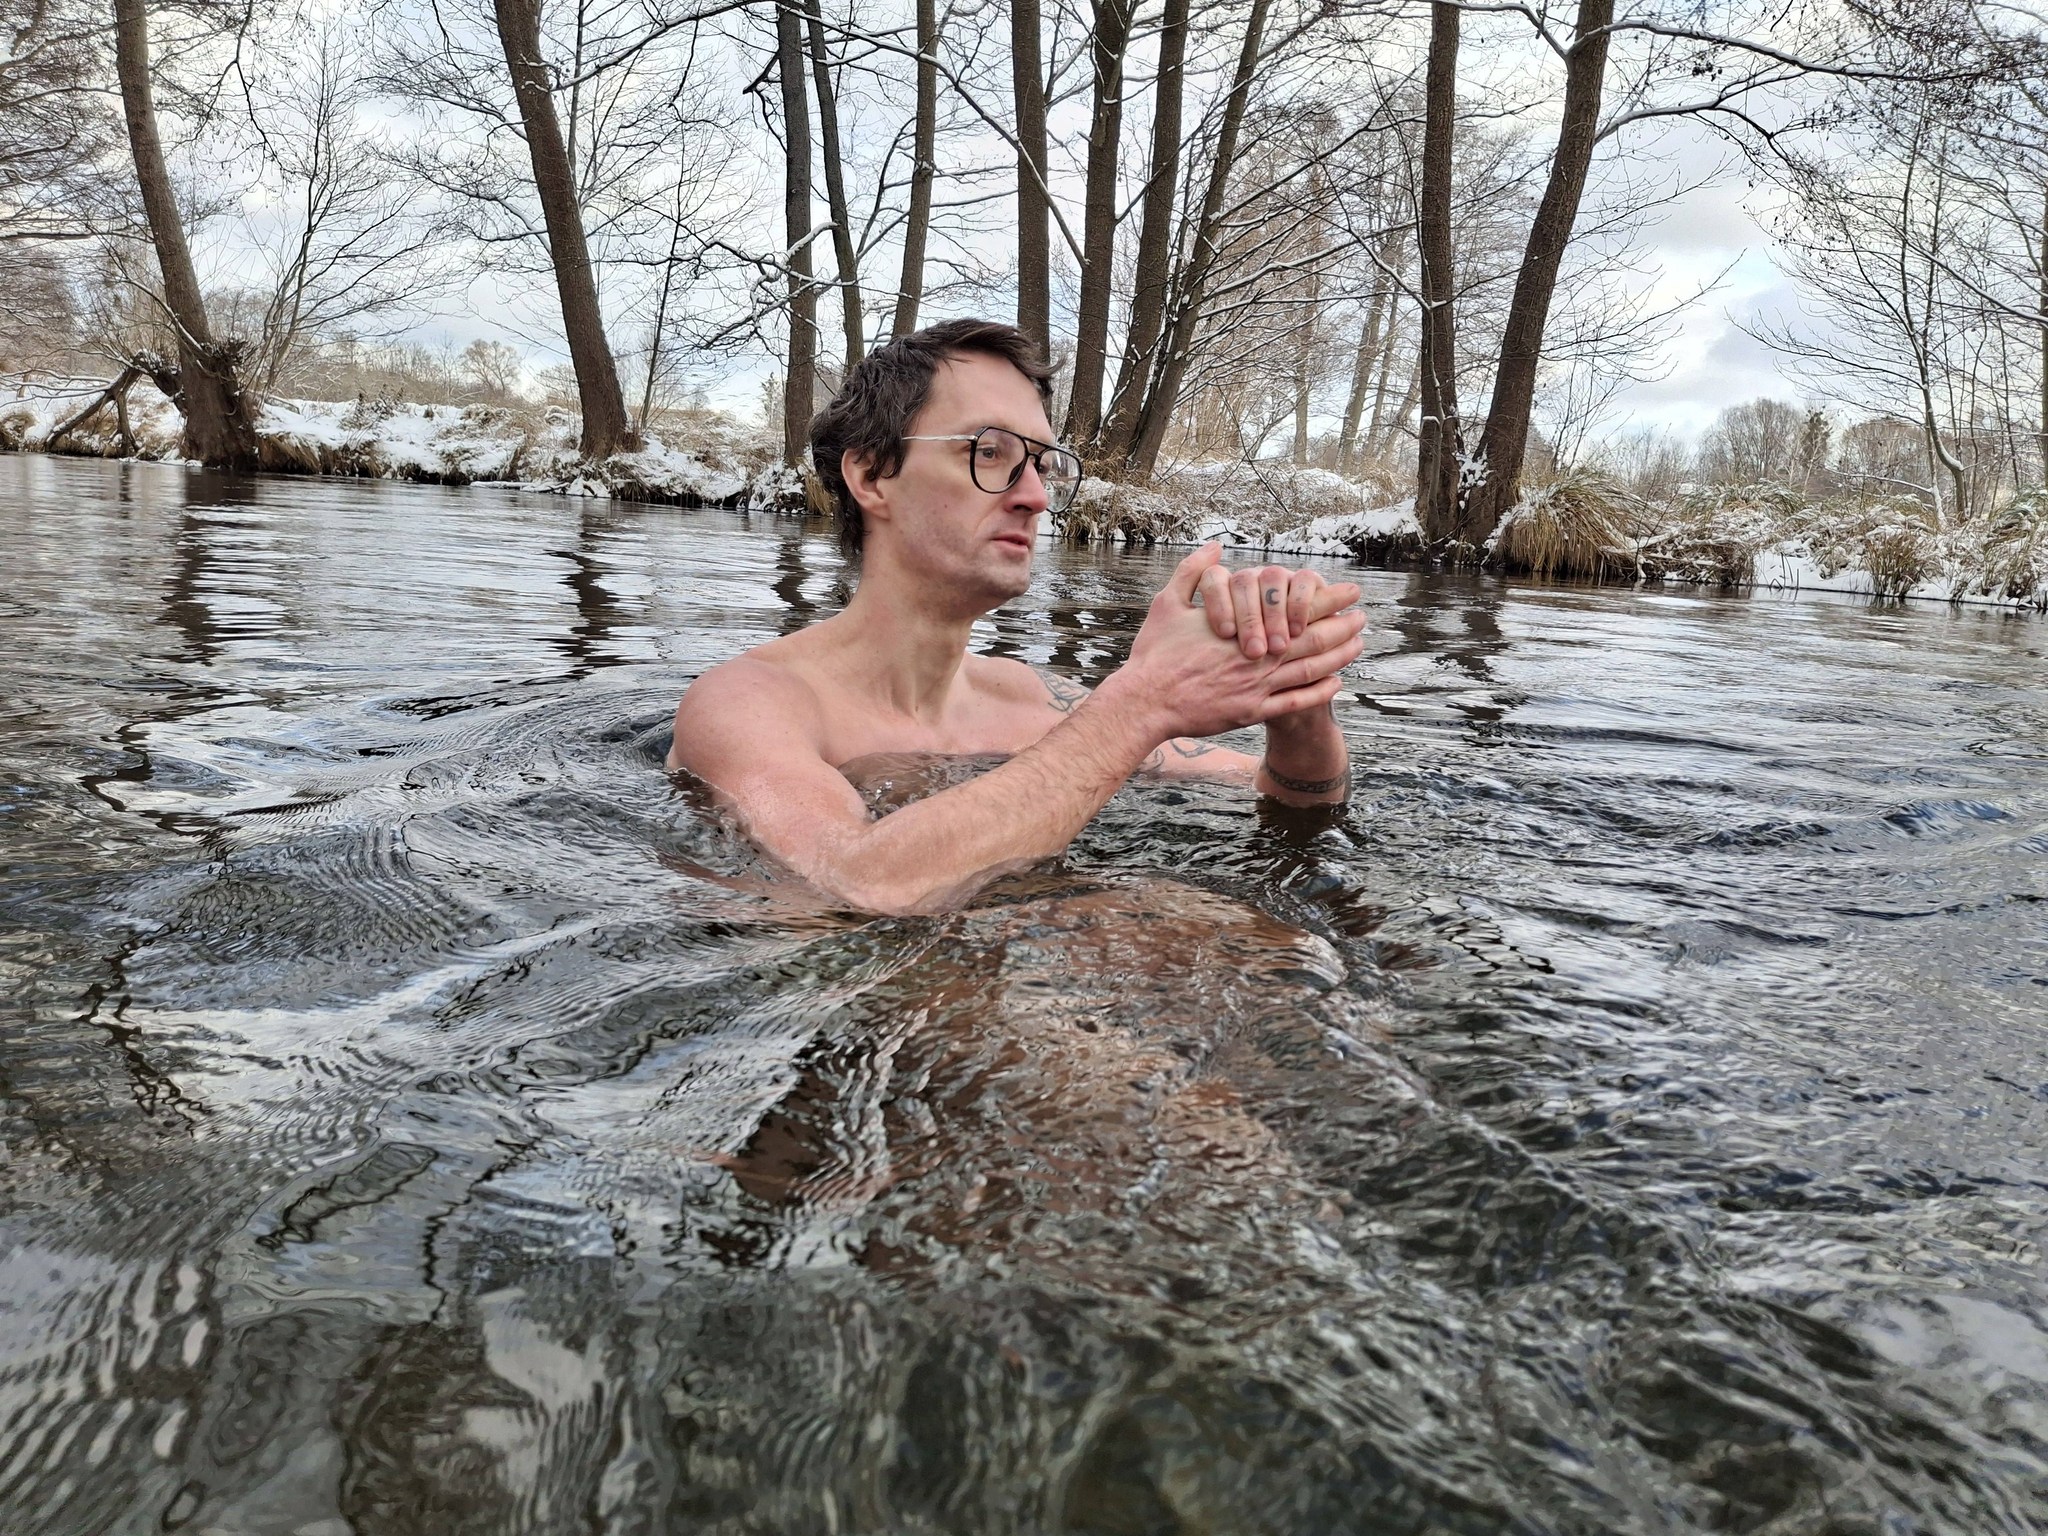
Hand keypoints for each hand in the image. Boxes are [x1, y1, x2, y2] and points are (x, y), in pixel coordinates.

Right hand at [1109, 543, 1366, 741]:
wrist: (1145, 701)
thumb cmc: (1156, 653)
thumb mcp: (1168, 602)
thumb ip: (1193, 572)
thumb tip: (1214, 546)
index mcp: (1244, 628)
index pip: (1296, 609)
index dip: (1328, 599)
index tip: (1350, 591)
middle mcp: (1258, 658)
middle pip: (1313, 640)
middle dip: (1342, 627)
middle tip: (1363, 618)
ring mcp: (1257, 688)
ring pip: (1310, 671)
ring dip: (1339, 657)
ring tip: (1357, 646)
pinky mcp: (1251, 712)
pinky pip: (1294, 703)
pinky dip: (1318, 693)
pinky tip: (1335, 684)